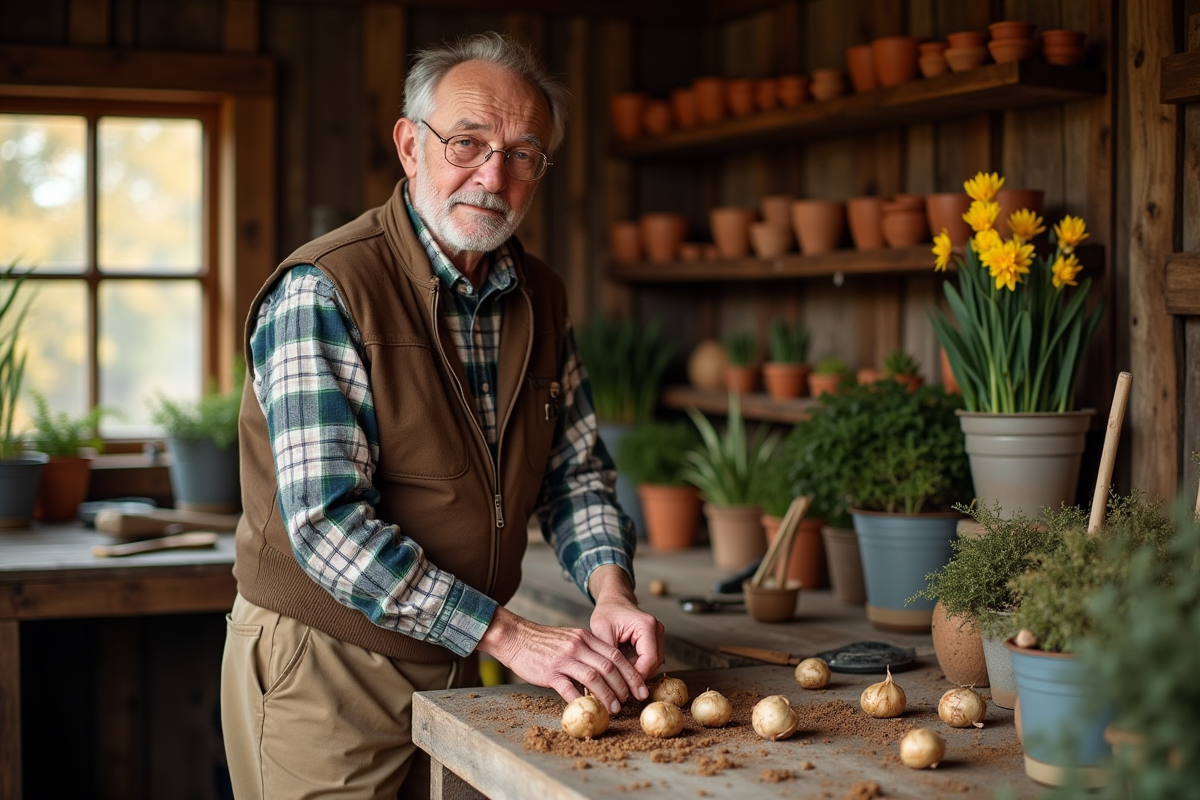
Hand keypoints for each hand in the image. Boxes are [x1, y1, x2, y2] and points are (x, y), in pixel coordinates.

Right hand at [476, 606, 646, 714]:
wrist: (516, 637)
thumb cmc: (544, 642)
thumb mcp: (571, 638)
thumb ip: (588, 651)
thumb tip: (608, 672)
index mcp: (585, 638)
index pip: (615, 655)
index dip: (631, 673)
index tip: (640, 688)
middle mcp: (578, 646)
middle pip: (609, 667)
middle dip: (624, 686)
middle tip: (630, 701)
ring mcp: (564, 659)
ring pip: (594, 678)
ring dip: (607, 695)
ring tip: (614, 709)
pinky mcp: (550, 672)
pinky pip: (568, 688)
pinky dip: (580, 700)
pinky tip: (587, 709)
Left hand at [587, 565, 665, 681]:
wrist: (614, 600)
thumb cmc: (607, 612)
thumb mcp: (601, 630)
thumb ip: (608, 654)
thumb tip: (608, 679)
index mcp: (646, 626)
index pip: (648, 660)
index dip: (636, 676)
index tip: (622, 687)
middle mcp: (657, 630)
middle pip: (653, 664)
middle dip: (637, 677)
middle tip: (620, 689)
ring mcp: (658, 635)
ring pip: (652, 664)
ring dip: (637, 672)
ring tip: (619, 679)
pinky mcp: (655, 641)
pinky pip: (649, 660)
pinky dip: (637, 666)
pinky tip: (623, 670)